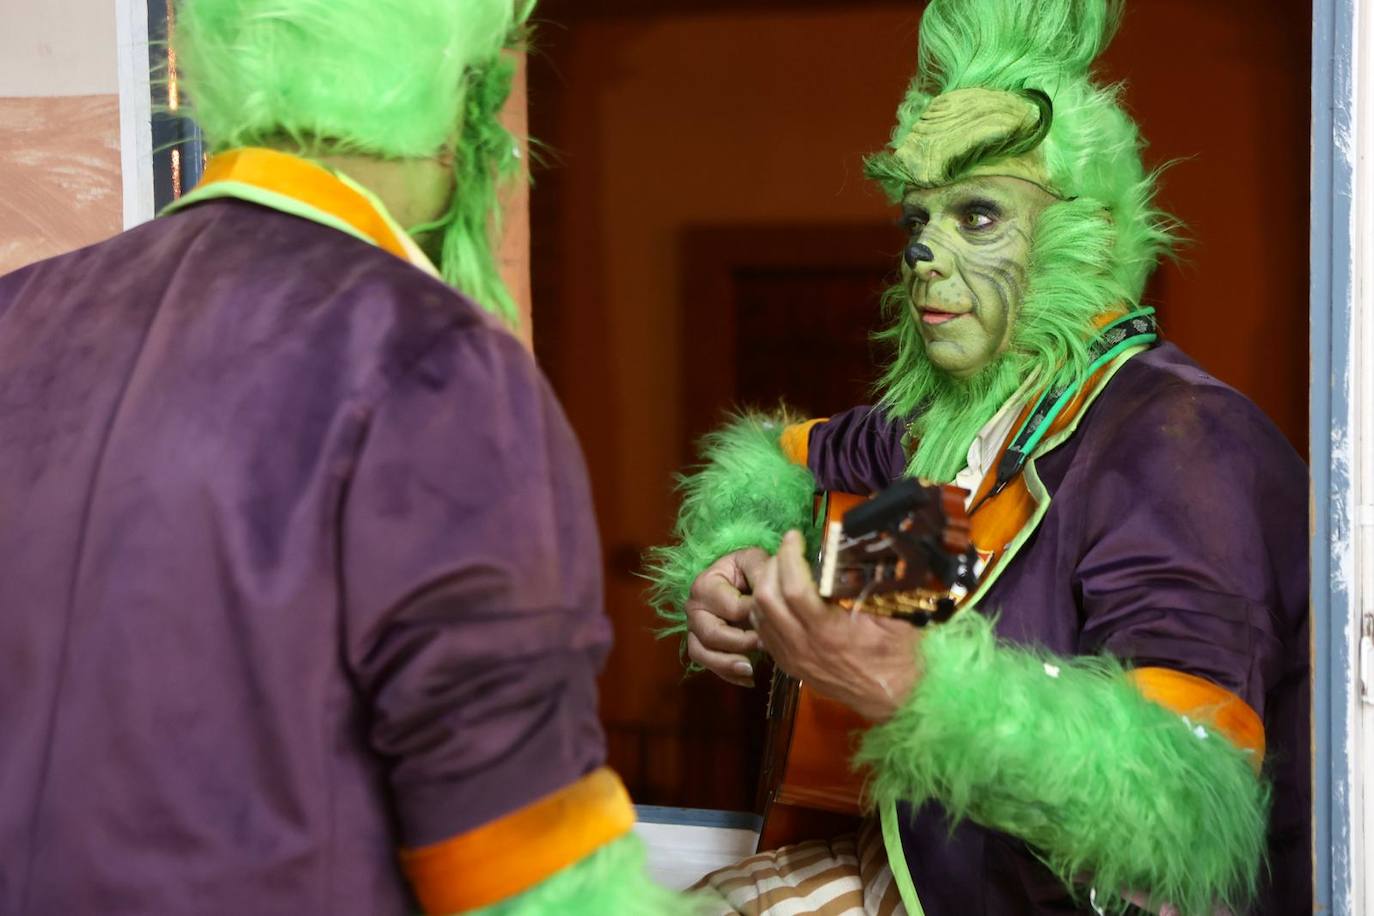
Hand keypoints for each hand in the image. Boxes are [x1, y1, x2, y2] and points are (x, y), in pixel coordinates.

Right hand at [685, 547, 770, 686]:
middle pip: (711, 633)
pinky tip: (749, 679)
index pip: (731, 608)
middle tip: (764, 645)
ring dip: (727, 664)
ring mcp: (695, 628)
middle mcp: (694, 607)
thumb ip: (762, 570)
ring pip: (703, 653)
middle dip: (740, 643)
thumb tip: (771, 591)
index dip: (754, 614)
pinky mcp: (701, 644)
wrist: (742, 579)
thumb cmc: (749, 569)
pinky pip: (708, 665)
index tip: (774, 618)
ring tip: (751, 669)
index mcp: (705, 584)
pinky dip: (727, 674)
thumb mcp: (756, 561)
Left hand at [752, 530, 923, 720]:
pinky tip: (779, 594)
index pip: (794, 588)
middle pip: (766, 598)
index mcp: (829, 632)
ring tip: (782, 567)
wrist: (892, 699)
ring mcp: (792, 658)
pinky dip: (764, 607)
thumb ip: (879, 586)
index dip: (789, 556)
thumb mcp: (897, 617)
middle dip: (772, 565)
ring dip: (764, 584)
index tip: (794, 536)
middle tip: (788, 549)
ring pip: (758, 614)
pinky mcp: (788, 665)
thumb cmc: (898, 656)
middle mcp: (803, 646)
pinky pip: (761, 631)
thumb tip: (866, 551)